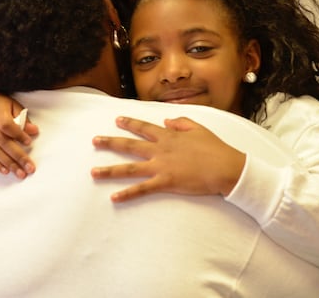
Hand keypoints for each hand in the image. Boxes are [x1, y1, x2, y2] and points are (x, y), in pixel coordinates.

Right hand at [0, 84, 38, 177]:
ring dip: (8, 164)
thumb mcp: (12, 104)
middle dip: (18, 156)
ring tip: (20, 173)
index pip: (7, 125)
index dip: (18, 134)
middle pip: (2, 142)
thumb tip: (34, 131)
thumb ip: (23, 118)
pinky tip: (6, 171)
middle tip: (29, 168)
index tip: (29, 142)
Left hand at [90, 116, 245, 201]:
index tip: (117, 119)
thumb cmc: (215, 148)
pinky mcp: (165, 182)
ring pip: (129, 168)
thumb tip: (166, 120)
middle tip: (94, 141)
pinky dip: (127, 193)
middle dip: (110, 142)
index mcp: (169, 136)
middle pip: (129, 145)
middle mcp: (160, 150)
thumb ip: (181, 122)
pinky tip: (114, 197)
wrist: (225, 167)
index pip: (144, 128)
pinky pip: (142, 189)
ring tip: (93, 172)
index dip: (129, 123)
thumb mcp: (199, 128)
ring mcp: (160, 166)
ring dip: (110, 170)